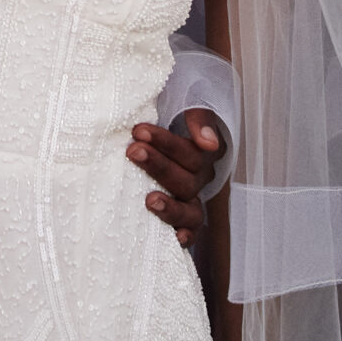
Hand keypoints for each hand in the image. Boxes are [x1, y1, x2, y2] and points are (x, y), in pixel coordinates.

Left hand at [129, 109, 226, 244]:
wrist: (153, 134)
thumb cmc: (165, 114)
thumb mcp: (183, 102)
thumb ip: (197, 116)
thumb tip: (208, 142)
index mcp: (202, 152)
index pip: (189, 151)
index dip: (166, 143)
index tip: (138, 130)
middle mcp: (199, 178)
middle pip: (186, 180)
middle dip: (159, 166)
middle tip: (133, 151)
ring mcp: (190, 200)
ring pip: (190, 210)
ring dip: (171, 207)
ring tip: (150, 200)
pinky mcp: (179, 220)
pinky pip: (189, 232)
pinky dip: (186, 236)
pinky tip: (176, 238)